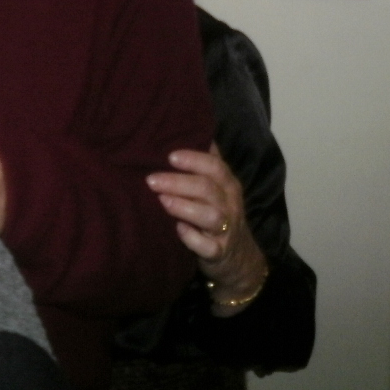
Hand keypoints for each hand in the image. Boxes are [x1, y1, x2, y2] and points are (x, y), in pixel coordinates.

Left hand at [146, 144, 265, 314]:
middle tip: (151, 179)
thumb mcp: (219, 188)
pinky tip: (178, 229)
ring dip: (184, 207)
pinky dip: (192, 238)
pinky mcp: (218, 253)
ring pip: (210, 216)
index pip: (215, 167)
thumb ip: (207, 164)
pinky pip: (208, 247)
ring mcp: (225, 230)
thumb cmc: (219, 214)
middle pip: (207, 189)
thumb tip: (191, 131)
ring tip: (162, 200)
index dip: (193, 160)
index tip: (169, 156)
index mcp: (228, 185)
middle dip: (178, 182)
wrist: (238, 258)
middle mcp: (229, 205)